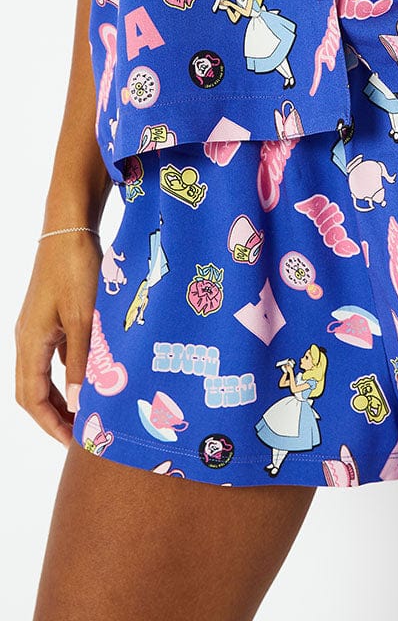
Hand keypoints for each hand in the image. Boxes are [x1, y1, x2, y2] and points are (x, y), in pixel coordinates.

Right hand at [15, 232, 101, 445]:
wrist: (70, 227)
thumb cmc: (76, 268)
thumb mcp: (83, 318)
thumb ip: (82, 361)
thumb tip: (79, 403)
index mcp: (30, 342)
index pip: (31, 398)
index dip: (50, 424)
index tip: (72, 443)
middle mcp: (28, 338)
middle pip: (34, 390)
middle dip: (55, 415)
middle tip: (82, 435)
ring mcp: (39, 326)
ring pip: (46, 372)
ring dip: (65, 393)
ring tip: (91, 411)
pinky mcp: (53, 314)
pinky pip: (58, 352)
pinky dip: (73, 369)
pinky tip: (96, 374)